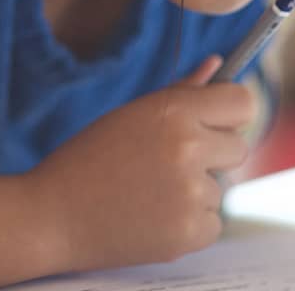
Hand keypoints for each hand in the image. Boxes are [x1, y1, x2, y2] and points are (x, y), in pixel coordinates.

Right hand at [24, 55, 255, 271]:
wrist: (51, 215)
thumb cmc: (88, 160)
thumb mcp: (131, 116)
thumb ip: (181, 92)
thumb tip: (217, 64)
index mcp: (172, 112)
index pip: (242, 102)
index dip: (231, 114)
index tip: (217, 124)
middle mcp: (188, 147)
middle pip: (238, 147)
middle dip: (213, 155)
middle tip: (168, 164)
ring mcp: (190, 192)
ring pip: (220, 188)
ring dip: (194, 192)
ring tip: (147, 194)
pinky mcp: (190, 232)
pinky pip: (212, 223)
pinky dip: (189, 224)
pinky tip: (151, 218)